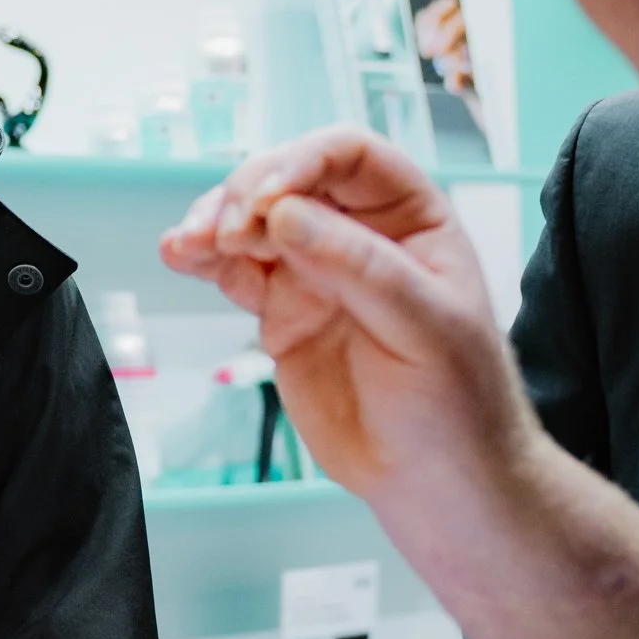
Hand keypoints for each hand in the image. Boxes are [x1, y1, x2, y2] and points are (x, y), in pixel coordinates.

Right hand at [159, 130, 529, 511]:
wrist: (438, 481)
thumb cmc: (459, 402)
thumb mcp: (425, 328)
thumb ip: (357, 266)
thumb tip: (285, 216)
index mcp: (412, 218)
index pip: (351, 157)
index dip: (303, 162)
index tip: (269, 201)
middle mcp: (359, 233)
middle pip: (288, 179)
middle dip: (248, 194)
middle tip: (227, 233)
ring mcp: (316, 272)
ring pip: (251, 221)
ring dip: (213, 221)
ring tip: (187, 244)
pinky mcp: (281, 311)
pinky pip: (233, 270)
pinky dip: (202, 258)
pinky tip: (179, 254)